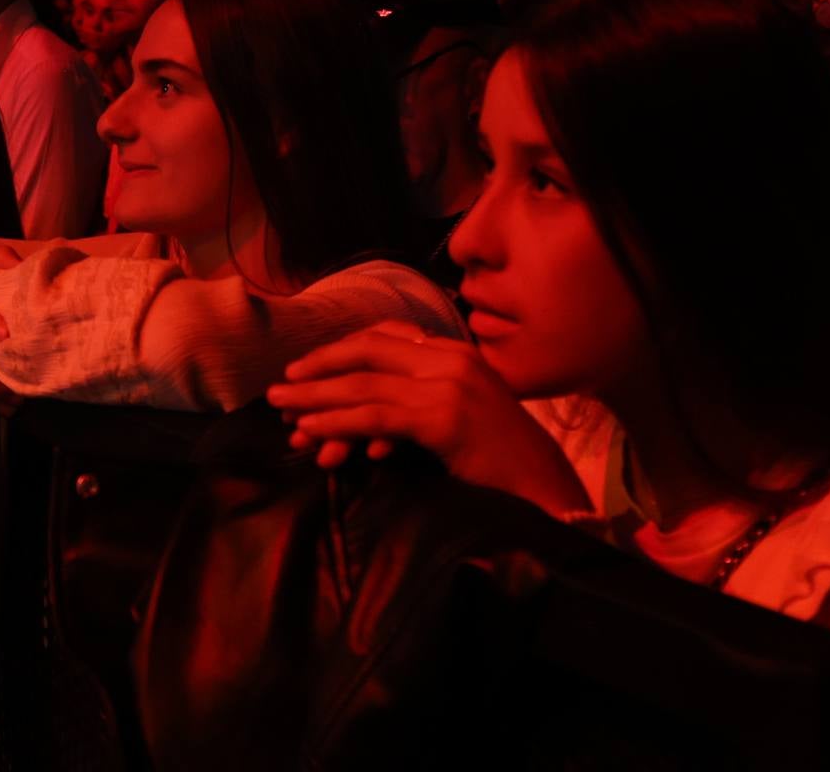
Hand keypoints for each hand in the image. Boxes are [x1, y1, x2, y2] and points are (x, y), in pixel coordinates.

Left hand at [267, 323, 589, 517]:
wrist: (549, 493)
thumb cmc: (504, 467)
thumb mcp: (460, 424)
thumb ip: (421, 410)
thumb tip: (368, 428)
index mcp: (457, 354)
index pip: (388, 335)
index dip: (342, 349)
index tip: (307, 368)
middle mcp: (452, 359)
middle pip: (369, 350)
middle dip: (319, 368)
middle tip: (281, 388)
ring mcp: (449, 386)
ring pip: (365, 383)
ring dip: (316, 398)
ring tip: (283, 411)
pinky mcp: (444, 418)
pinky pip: (376, 415)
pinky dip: (338, 421)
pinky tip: (312, 431)